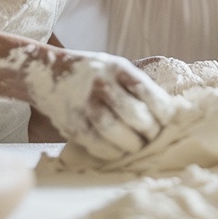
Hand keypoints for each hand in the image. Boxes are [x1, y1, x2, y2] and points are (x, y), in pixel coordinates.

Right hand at [23, 47, 175, 159]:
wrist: (46, 72)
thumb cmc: (91, 73)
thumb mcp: (114, 66)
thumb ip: (136, 85)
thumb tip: (171, 112)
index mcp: (117, 67)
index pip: (149, 93)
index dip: (164, 113)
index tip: (167, 120)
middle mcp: (101, 84)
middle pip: (136, 115)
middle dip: (150, 131)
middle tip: (152, 136)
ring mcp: (85, 104)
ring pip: (117, 132)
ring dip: (133, 144)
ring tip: (137, 145)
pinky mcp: (73, 123)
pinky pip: (99, 145)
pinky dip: (113, 152)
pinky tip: (118, 149)